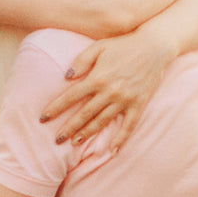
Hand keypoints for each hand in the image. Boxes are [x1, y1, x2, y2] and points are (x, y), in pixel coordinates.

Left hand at [39, 29, 172, 152]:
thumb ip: (81, 60)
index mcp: (98, 77)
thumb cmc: (124, 45)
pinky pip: (128, 126)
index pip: (71, 96)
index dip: (56, 108)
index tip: (43, 118)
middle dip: (69, 127)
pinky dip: (120, 139)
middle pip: (84, 114)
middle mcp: (110, 91)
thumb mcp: (99, 46)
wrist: (155, 46)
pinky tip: (112, 151)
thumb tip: (66, 77)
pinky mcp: (138, 104)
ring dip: (87, 133)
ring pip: (102, 121)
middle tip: (57, 139)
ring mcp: (125, 100)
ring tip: (74, 143)